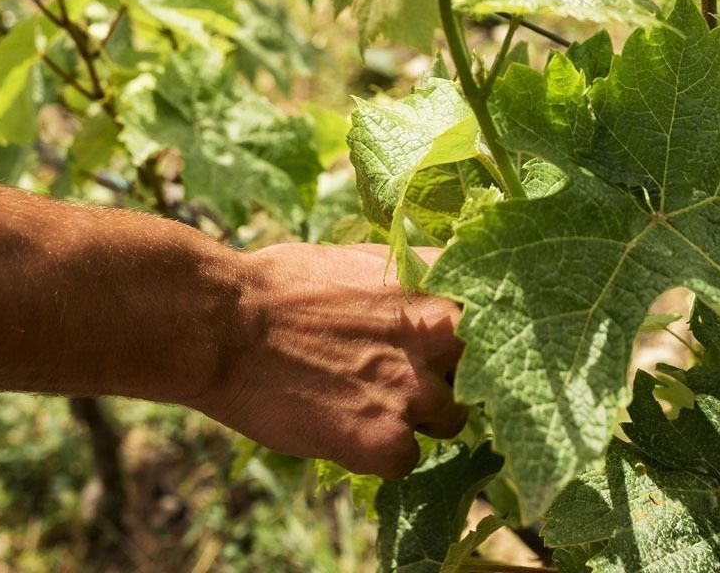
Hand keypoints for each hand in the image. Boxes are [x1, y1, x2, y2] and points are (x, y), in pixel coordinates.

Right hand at [196, 243, 465, 479]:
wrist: (227, 324)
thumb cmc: (283, 283)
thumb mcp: (361, 259)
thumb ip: (409, 281)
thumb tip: (429, 291)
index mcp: (434, 283)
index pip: (492, 308)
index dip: (477, 328)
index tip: (460, 338)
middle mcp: (438, 334)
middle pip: (483, 367)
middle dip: (454, 373)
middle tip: (413, 375)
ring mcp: (416, 390)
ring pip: (452, 418)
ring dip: (420, 416)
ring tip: (369, 400)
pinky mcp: (386, 442)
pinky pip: (408, 460)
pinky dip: (381, 451)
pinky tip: (345, 428)